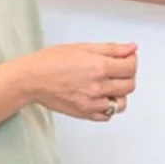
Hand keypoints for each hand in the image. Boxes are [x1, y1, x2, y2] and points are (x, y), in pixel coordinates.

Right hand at [22, 42, 137, 121]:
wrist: (32, 79)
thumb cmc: (52, 61)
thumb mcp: (85, 47)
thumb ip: (112, 49)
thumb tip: (131, 48)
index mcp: (99, 67)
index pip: (131, 67)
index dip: (132, 60)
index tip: (127, 57)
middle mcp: (97, 87)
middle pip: (129, 85)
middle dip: (128, 75)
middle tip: (120, 69)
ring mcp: (91, 103)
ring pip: (121, 103)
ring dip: (120, 93)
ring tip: (111, 84)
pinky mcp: (84, 114)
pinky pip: (106, 116)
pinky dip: (108, 107)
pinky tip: (102, 96)